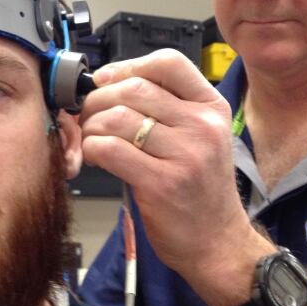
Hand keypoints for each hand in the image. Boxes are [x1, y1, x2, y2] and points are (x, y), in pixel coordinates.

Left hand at [80, 49, 268, 304]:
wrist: (218, 243)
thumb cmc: (200, 189)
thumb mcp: (201, 138)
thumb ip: (167, 108)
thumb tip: (107, 83)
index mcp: (212, 107)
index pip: (168, 62)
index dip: (128, 65)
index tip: (107, 80)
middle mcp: (203, 126)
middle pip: (134, 88)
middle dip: (99, 98)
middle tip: (88, 114)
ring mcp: (185, 154)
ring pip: (118, 117)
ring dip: (92, 125)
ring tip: (92, 138)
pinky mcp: (162, 183)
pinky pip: (110, 149)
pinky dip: (92, 149)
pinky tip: (95, 157)